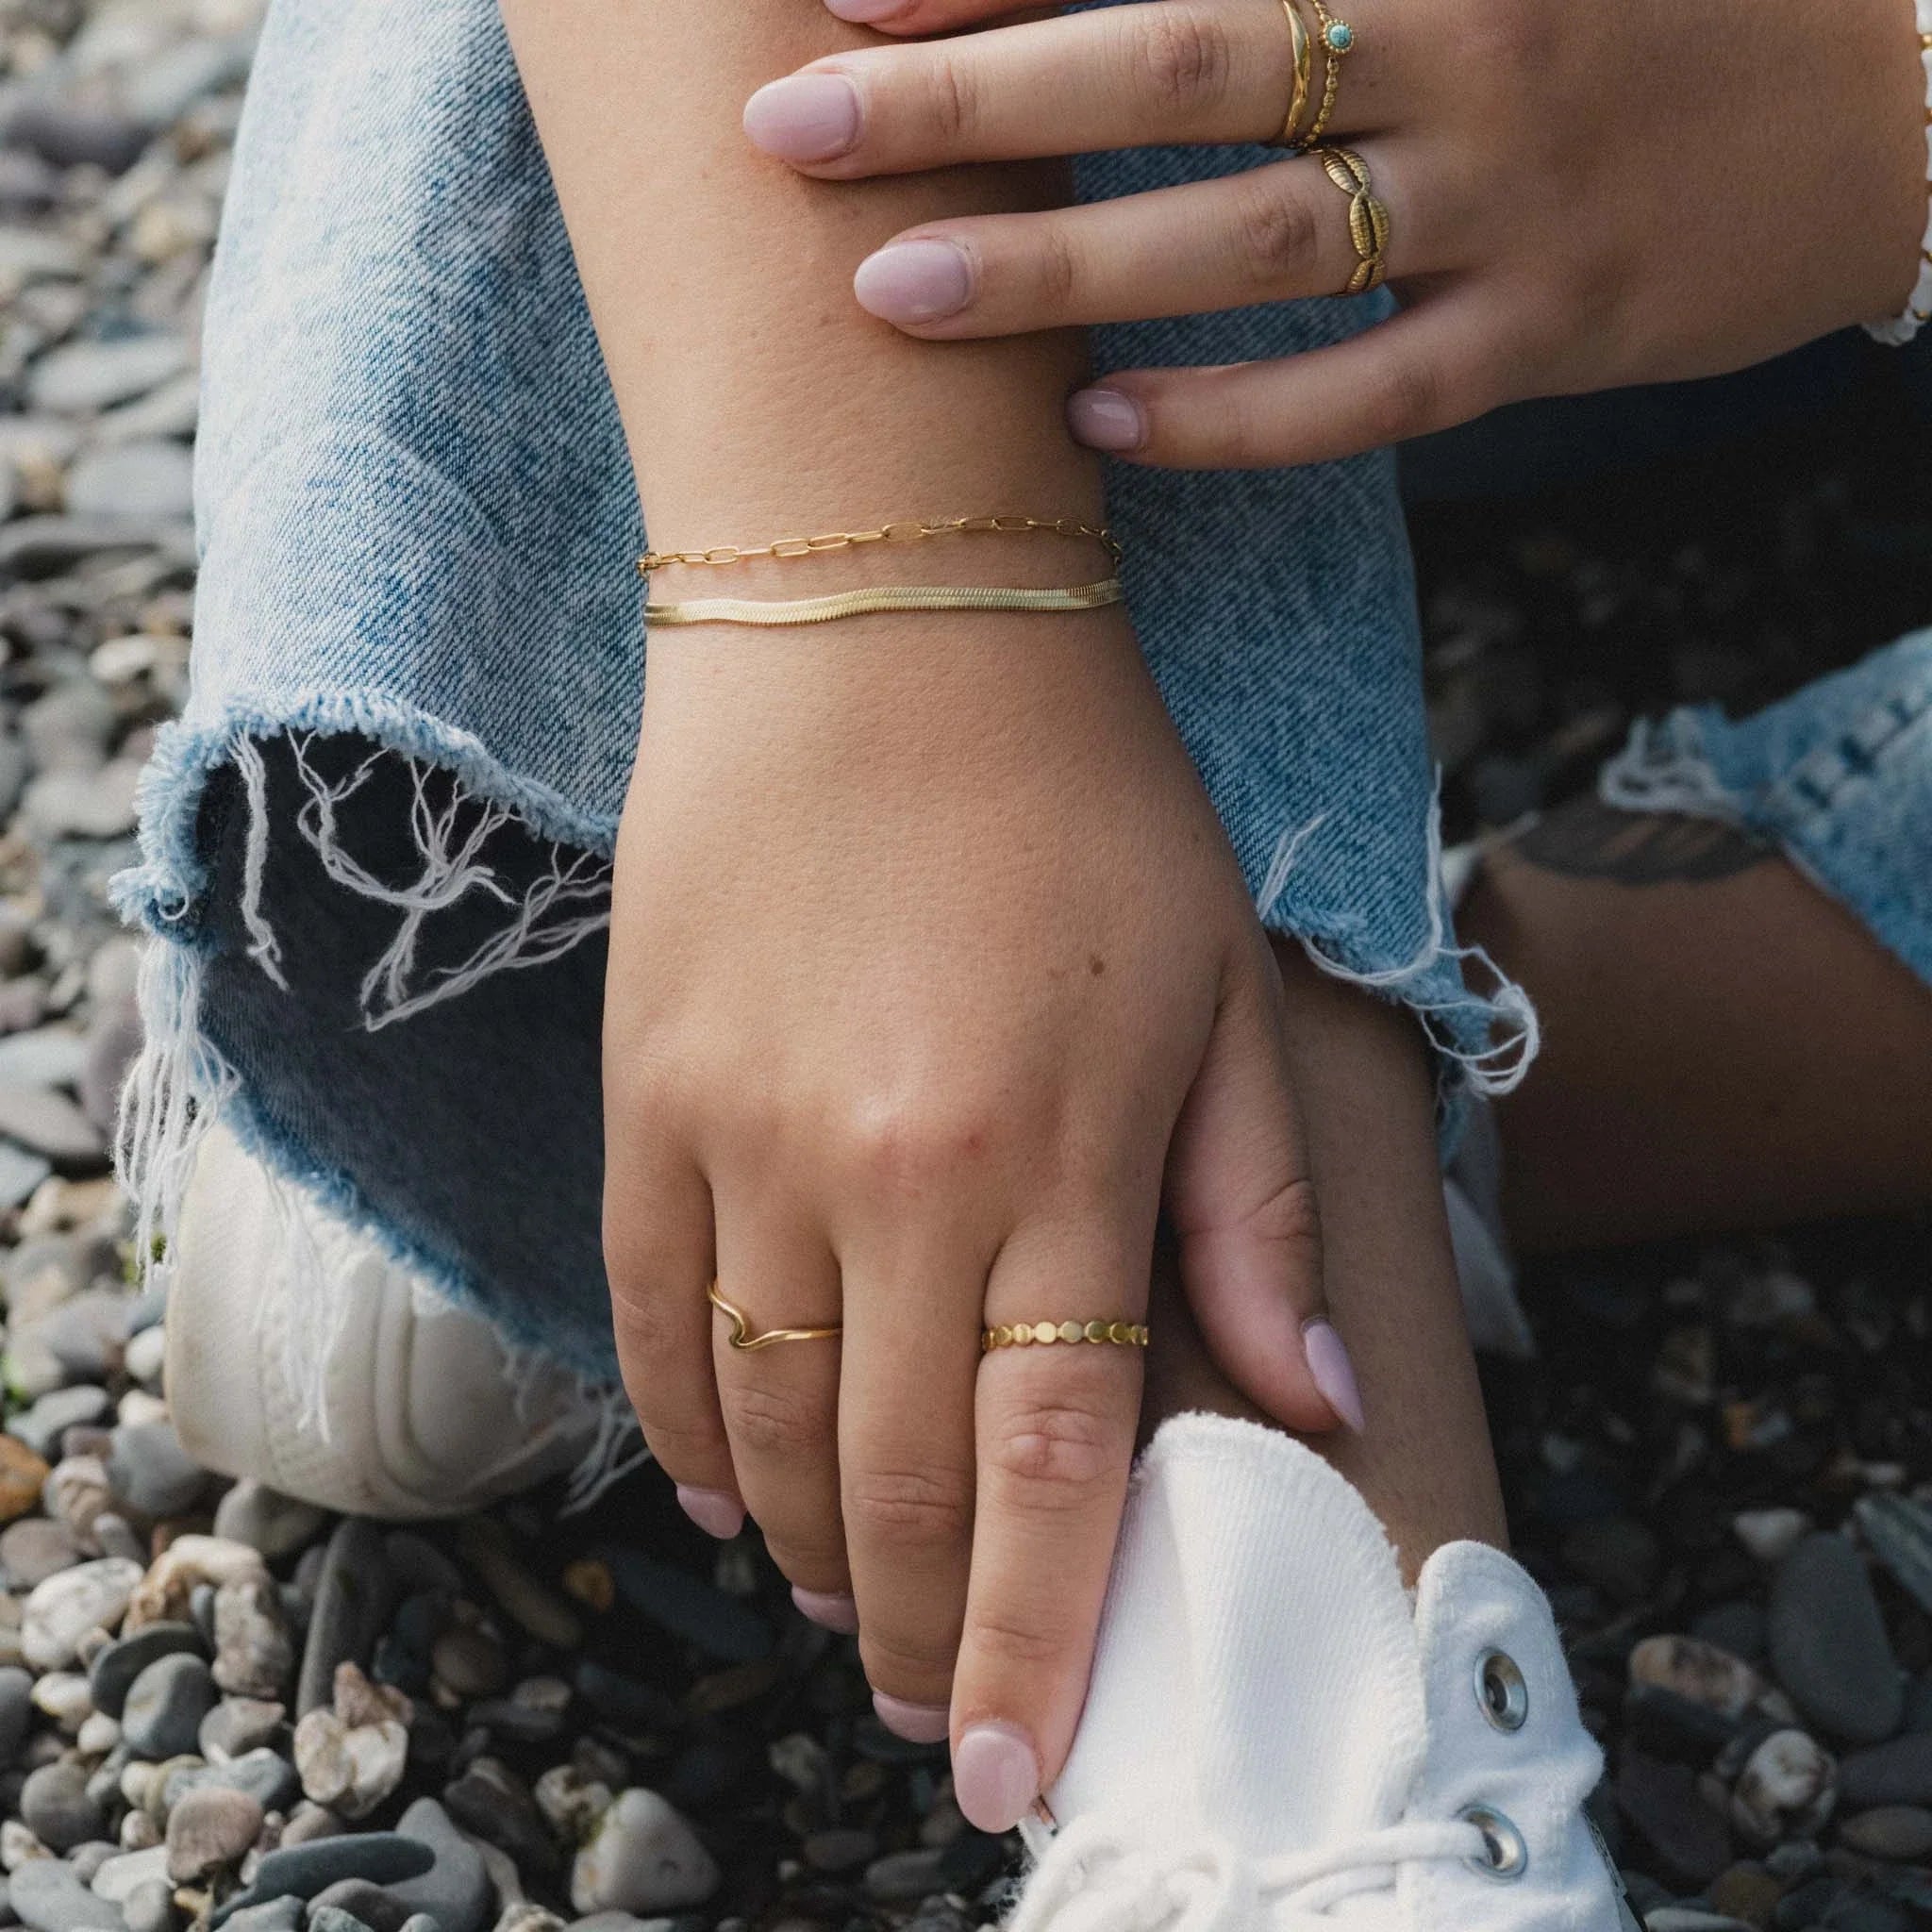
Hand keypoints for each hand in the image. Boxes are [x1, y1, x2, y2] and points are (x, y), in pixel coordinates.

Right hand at [602, 608, 1355, 1829]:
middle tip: (935, 1706)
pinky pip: (641, 1314)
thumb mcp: (1225, 986)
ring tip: (846, 1605)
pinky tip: (716, 1493)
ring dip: (803, 1544)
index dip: (1034, 1639)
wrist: (877, 616)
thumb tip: (1312, 1403)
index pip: (1048, 1471)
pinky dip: (676, 1431)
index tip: (1015, 1764)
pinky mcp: (645, 1090)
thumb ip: (1256, 1212)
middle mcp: (886, 1175)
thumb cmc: (1084, 795)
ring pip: (758, 1422)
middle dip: (916, 1625)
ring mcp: (742, 1136)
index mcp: (1055, 1155)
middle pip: (894, 1479)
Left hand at [743, 0, 1929, 467]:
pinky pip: (1365, 394)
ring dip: (1060, 266)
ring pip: (1247, 239)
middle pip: (1173, 58)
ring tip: (894, 296)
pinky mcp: (1554, 331)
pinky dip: (1231, 416)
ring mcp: (1509, 196)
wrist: (1907, 81)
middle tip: (791, 129)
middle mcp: (1462, 35)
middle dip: (969, 97)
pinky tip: (1102, 428)